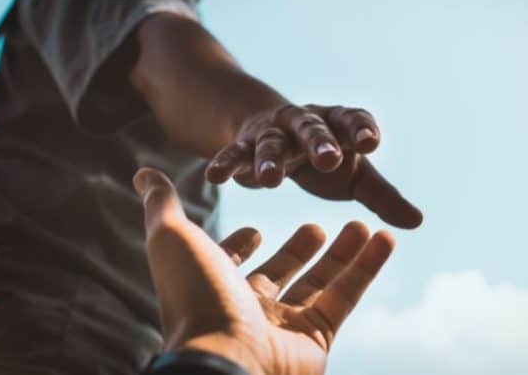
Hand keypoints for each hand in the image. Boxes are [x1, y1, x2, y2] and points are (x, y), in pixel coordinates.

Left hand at [134, 167, 395, 374]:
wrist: (225, 360)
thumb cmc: (195, 297)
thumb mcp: (173, 239)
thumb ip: (162, 205)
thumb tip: (143, 172)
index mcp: (213, 286)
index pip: (230, 263)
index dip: (240, 247)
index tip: (256, 229)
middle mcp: (247, 308)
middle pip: (281, 272)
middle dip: (299, 249)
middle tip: (317, 226)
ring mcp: (283, 326)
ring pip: (320, 284)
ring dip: (342, 254)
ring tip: (362, 223)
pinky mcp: (316, 339)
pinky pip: (345, 297)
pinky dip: (367, 267)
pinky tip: (384, 237)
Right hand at [204, 104, 422, 228]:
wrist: (274, 132)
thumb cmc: (323, 158)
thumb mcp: (355, 176)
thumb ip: (382, 196)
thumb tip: (417, 222)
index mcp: (338, 126)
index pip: (352, 120)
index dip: (361, 129)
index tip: (370, 142)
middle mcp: (306, 123)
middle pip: (314, 129)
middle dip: (320, 142)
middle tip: (329, 159)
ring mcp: (273, 133)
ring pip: (271, 143)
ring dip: (270, 159)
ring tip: (270, 180)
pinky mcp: (244, 145)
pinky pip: (234, 154)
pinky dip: (225, 163)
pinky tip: (215, 177)